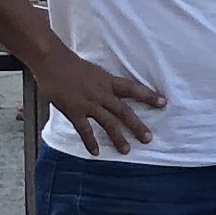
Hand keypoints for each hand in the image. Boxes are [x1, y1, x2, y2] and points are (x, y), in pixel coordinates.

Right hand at [36, 46, 168, 155]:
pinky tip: (96, 153)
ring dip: (118, 137)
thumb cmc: (71, 65)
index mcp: (108, 81)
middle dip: (137, 125)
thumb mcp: (94, 72)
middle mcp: (102, 93)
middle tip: (148, 138)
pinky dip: (90, 142)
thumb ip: (103, 85)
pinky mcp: (74, 110)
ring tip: (126, 151)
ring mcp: (88, 103)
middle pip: (124, 111)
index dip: (148, 96)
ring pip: (108, 122)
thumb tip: (110, 95)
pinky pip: (84, 129)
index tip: (164, 103)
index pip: (133, 88)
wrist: (52, 61)